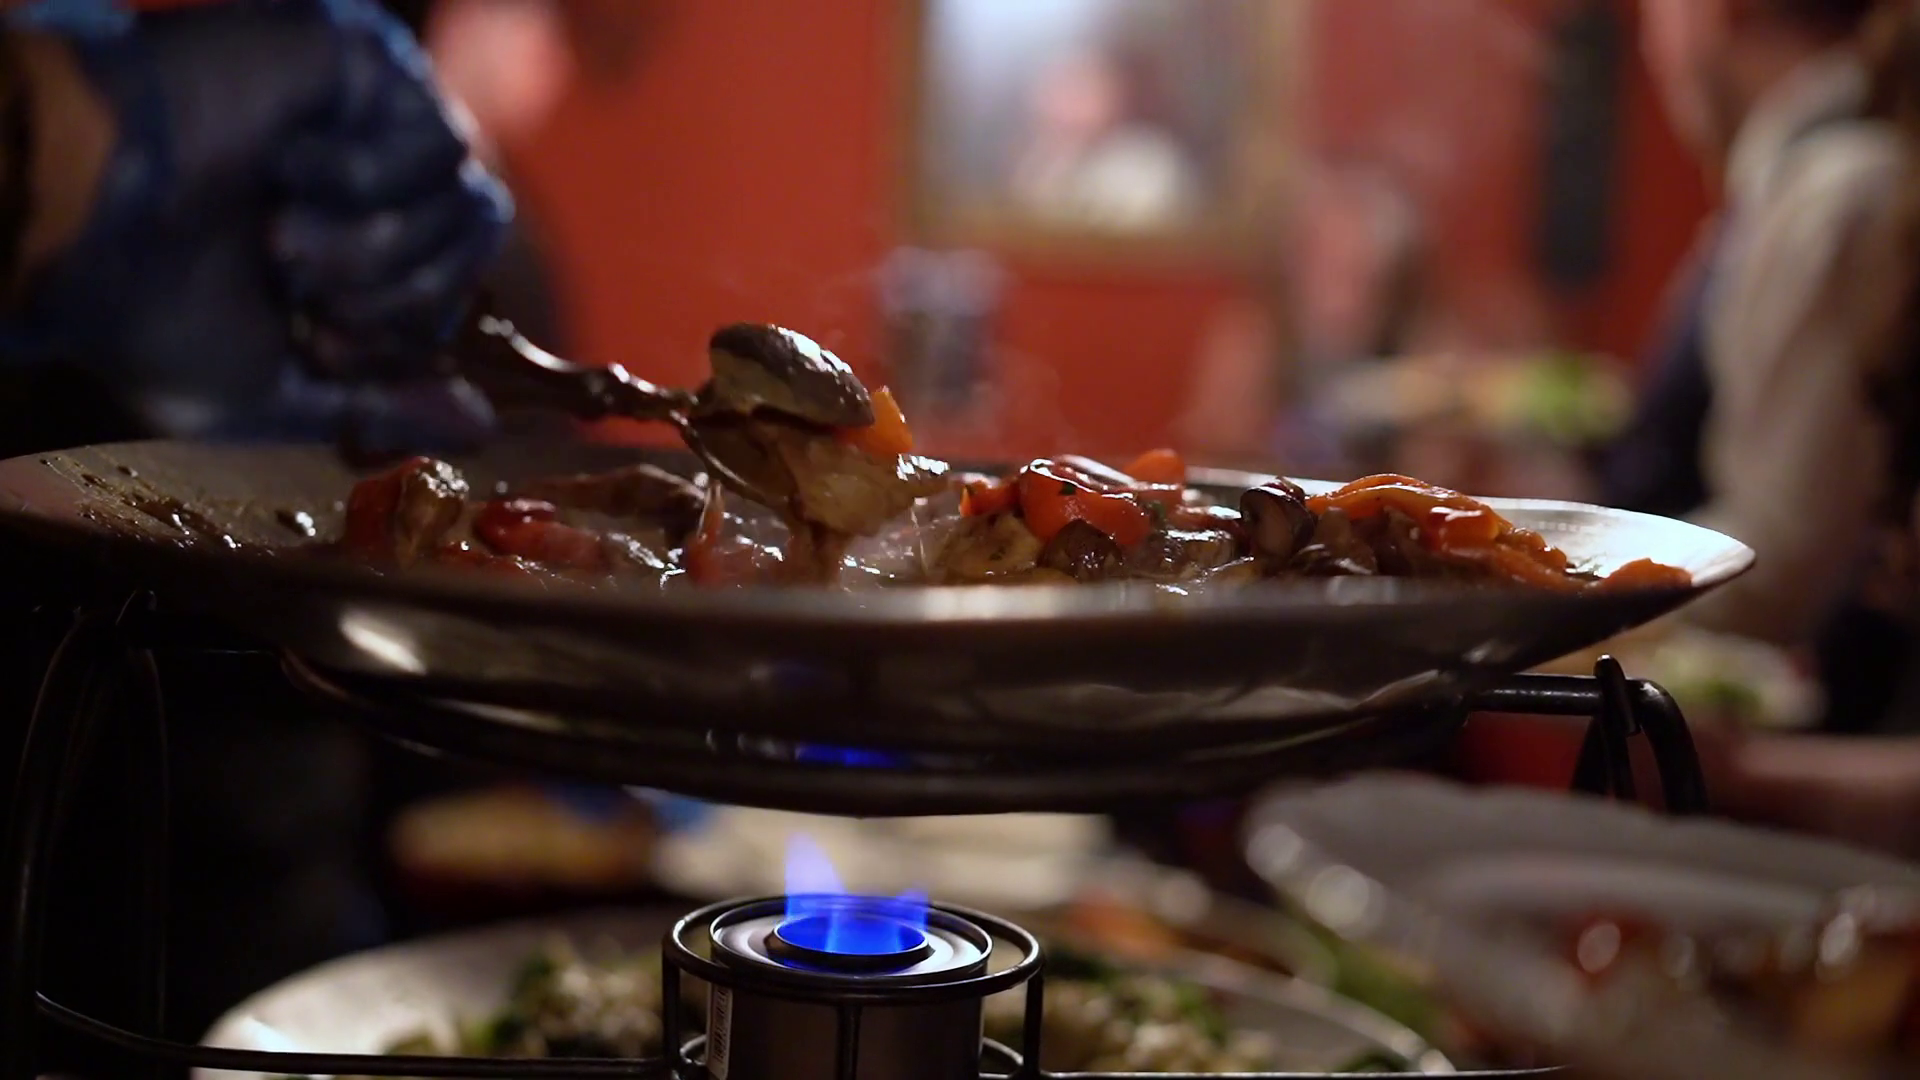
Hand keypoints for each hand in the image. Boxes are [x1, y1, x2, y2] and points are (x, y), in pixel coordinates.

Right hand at [9, 0, 510, 451]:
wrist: (78, 218)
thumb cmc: (149, 308)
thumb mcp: (272, 392)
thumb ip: (380, 406)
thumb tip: (481, 427)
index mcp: (349, 248)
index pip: (449, 294)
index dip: (399, 334)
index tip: (313, 338)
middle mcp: (370, 179)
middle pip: (474, 246)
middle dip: (389, 296)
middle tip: (296, 292)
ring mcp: (372, 115)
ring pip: (467, 200)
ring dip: (370, 246)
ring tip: (279, 237)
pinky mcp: (368, 62)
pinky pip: (437, 142)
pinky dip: (360, 179)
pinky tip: (285, 167)